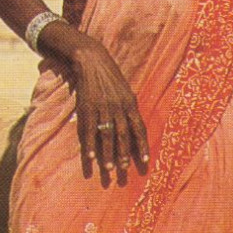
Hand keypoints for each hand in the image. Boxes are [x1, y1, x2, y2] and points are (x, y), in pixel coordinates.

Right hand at [71, 35, 149, 180]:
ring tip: (109, 169)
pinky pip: (89, 129)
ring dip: (107, 153)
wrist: (92, 61)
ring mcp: (102, 107)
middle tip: (124, 171)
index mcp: (130, 102)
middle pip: (123, 134)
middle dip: (124, 154)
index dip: (142, 146)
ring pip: (107, 135)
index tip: (144, 162)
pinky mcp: (87, 107)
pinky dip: (90, 144)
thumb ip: (129, 108)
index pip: (139, 128)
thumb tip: (135, 128)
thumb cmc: (110, 77)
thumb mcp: (125, 90)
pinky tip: (90, 156)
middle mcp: (118, 106)